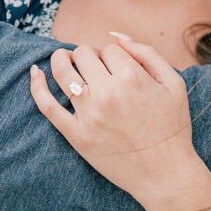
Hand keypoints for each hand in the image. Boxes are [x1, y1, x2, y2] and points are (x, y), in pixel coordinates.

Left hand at [29, 36, 196, 205]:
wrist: (165, 174)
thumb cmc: (173, 127)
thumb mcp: (174, 83)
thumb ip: (147, 53)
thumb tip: (116, 36)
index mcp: (133, 78)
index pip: (109, 49)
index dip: (113, 55)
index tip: (119, 68)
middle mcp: (108, 93)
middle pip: (84, 54)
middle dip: (90, 55)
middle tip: (97, 69)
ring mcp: (89, 115)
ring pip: (62, 71)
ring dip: (61, 59)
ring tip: (66, 60)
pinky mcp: (76, 135)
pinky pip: (47, 106)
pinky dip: (37, 86)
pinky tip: (35, 72)